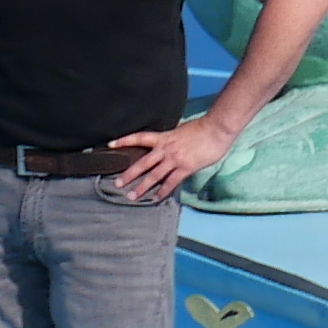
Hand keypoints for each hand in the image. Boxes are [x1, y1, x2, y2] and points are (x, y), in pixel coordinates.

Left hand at [104, 114, 241, 202]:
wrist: (216, 129)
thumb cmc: (202, 128)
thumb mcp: (181, 131)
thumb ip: (171, 140)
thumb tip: (166, 146)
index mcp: (163, 137)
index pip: (139, 138)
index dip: (124, 140)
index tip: (111, 144)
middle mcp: (165, 149)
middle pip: (142, 163)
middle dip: (129, 174)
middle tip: (117, 183)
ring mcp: (175, 159)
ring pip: (154, 176)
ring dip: (142, 187)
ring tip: (131, 196)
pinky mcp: (185, 168)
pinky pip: (171, 183)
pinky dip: (162, 192)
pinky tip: (155, 199)